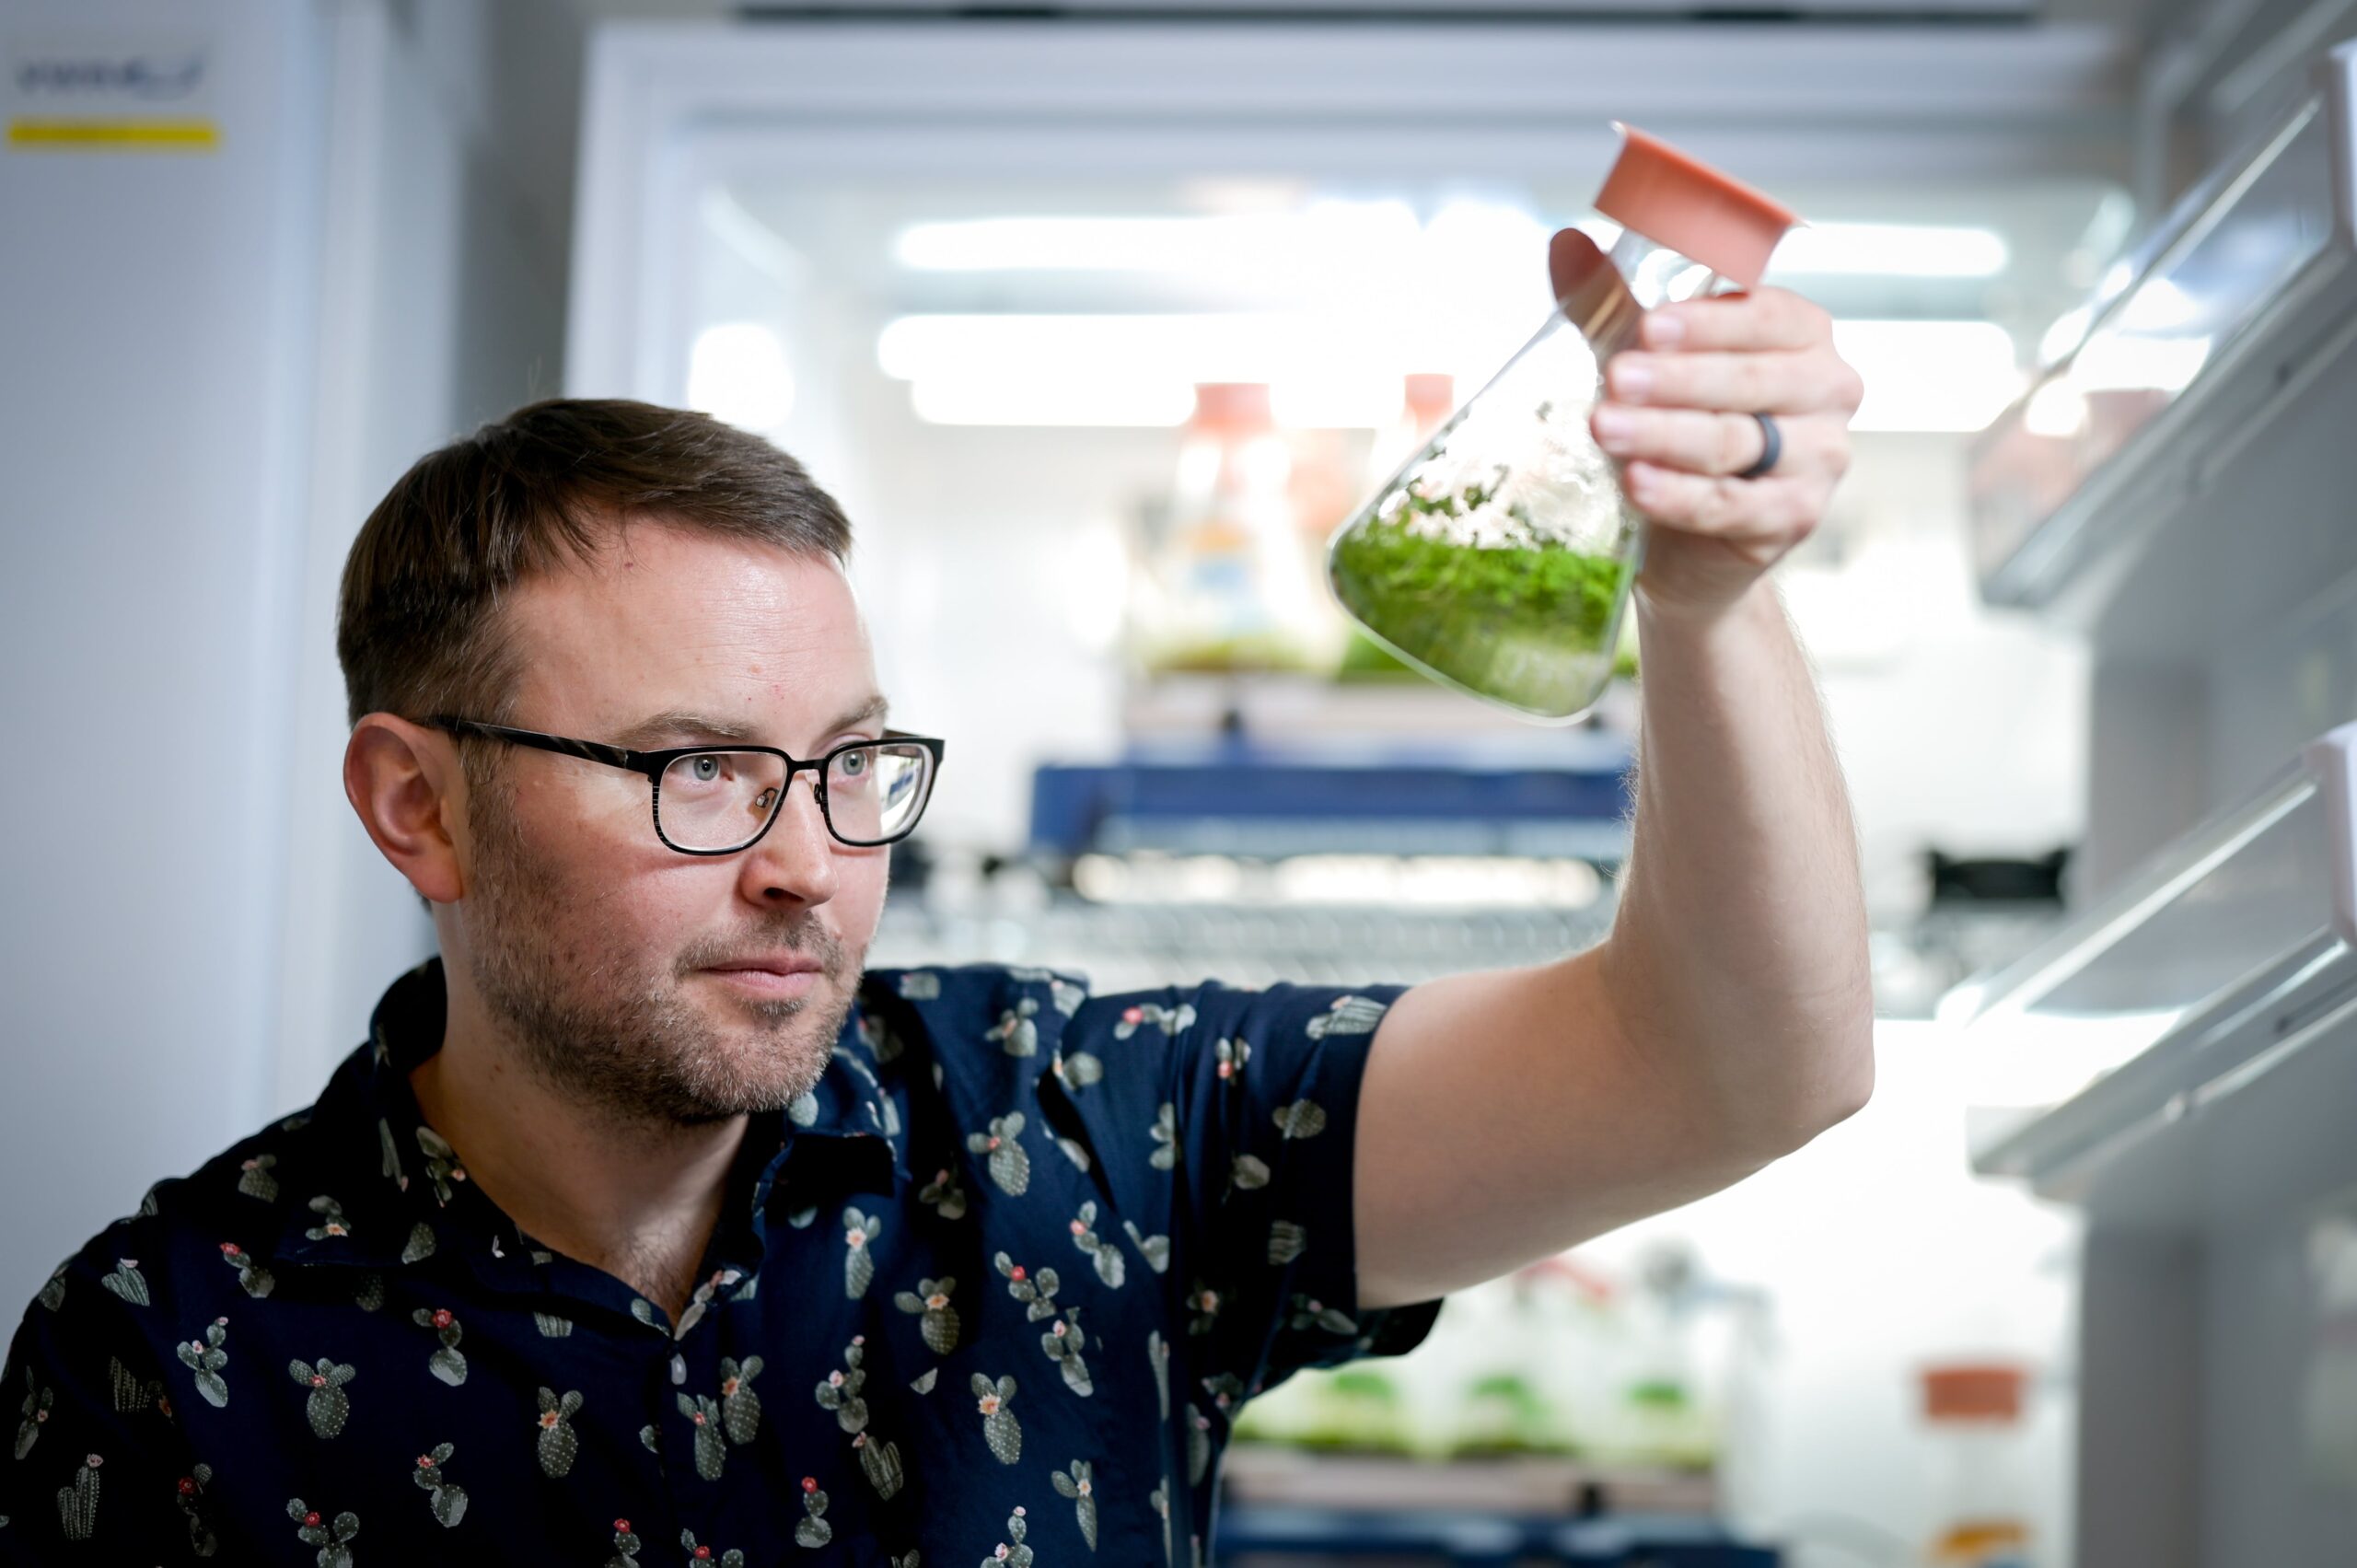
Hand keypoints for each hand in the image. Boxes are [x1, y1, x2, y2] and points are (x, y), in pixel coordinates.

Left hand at [1587, 288, 1863, 621]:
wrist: (1696, 537)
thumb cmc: (1683, 430)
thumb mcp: (1651, 362)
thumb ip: (1616, 305)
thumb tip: (1567, 244)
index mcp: (1803, 333)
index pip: (1766, 317)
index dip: (1708, 322)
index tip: (1649, 327)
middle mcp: (1827, 388)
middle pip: (1750, 380)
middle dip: (1677, 380)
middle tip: (1616, 378)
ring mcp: (1820, 457)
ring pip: (1735, 441)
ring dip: (1665, 434)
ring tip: (1607, 428)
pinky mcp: (1795, 516)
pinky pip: (1730, 504)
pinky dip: (1679, 496)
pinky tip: (1637, 483)